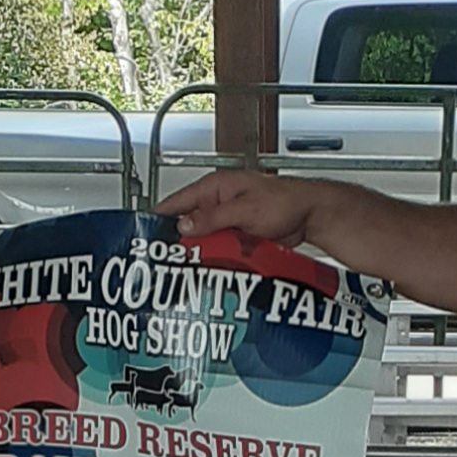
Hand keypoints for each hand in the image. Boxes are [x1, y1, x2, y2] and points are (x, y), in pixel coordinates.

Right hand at [161, 170, 346, 251]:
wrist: (310, 214)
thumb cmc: (285, 200)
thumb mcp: (244, 209)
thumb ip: (213, 218)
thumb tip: (184, 225)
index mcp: (215, 187)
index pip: (177, 201)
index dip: (160, 217)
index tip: (146, 233)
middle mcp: (218, 202)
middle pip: (188, 223)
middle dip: (178, 241)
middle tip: (166, 259)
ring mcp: (228, 219)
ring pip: (204, 238)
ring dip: (199, 252)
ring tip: (186, 268)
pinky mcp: (238, 234)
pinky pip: (220, 247)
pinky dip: (215, 256)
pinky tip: (210, 268)